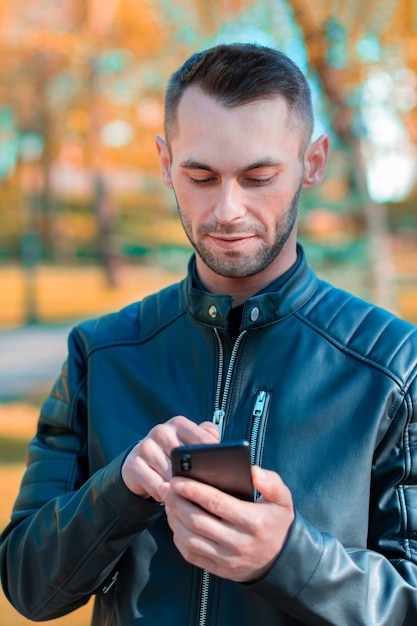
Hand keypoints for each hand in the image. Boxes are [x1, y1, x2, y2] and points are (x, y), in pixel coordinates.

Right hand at [121, 416, 218, 500]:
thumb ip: (207, 438)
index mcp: (178, 424)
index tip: (223, 470)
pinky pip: (155, 485)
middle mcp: (161, 431)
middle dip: (196, 476)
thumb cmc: (172, 455)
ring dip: (180, 489)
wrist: (140, 465)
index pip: (201, 437)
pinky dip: (165, 494)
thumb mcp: (189, 444)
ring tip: (191, 498)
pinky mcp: (133, 463)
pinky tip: (171, 498)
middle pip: (185, 458)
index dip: (213, 455)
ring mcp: (145, 446)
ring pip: (170, 474)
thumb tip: (221, 446)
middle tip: (208, 491)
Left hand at [160, 466, 293, 582]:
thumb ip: (270, 482)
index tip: (177, 479)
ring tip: (169, 502)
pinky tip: (176, 521)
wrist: (282, 561)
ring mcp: (227, 559)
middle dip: (177, 502)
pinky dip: (179, 537)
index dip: (193, 489)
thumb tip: (253, 471)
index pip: (216, 503)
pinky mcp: (218, 569)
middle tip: (165, 487)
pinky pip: (191, 554)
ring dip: (175, 519)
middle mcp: (238, 542)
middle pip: (198, 520)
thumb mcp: (283, 499)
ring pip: (190, 539)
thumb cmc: (277, 522)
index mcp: (253, 521)